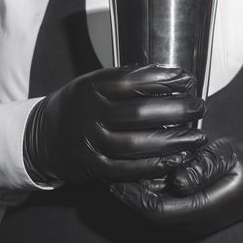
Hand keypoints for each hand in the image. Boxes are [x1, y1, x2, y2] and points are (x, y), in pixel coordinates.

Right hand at [23, 65, 207, 183]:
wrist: (44, 136)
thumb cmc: (78, 106)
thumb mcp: (93, 83)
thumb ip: (125, 79)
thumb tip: (167, 74)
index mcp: (91, 88)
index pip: (133, 82)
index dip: (164, 80)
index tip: (187, 80)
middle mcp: (90, 115)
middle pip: (140, 113)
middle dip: (176, 110)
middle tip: (199, 107)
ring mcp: (91, 143)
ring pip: (138, 144)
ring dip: (174, 141)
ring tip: (197, 136)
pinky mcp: (95, 168)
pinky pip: (130, 169)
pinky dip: (157, 164)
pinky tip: (178, 157)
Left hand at [110, 137, 242, 234]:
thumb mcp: (228, 156)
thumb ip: (203, 167)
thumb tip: (179, 180)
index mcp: (203, 208)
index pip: (158, 209)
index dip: (134, 195)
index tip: (116, 177)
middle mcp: (194, 219)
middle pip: (151, 212)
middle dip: (128, 193)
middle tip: (110, 169)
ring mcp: (192, 217)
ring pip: (155, 209)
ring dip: (136, 191)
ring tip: (119, 167)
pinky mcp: (190, 210)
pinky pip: (163, 203)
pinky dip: (148, 189)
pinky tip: (139, 170)